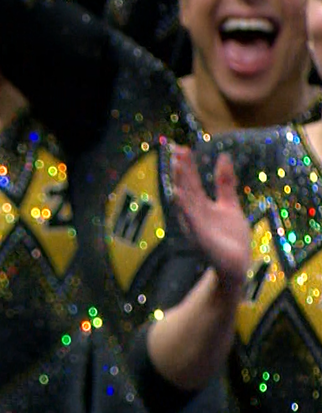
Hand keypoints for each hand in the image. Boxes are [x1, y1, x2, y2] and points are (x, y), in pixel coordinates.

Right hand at [170, 145, 251, 294]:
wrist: (236, 264)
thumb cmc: (230, 237)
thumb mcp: (229, 204)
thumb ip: (224, 183)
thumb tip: (223, 156)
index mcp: (201, 206)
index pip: (192, 182)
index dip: (188, 166)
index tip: (182, 148)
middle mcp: (195, 215)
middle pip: (187, 188)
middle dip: (182, 171)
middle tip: (177, 151)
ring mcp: (197, 227)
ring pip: (187, 202)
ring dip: (181, 185)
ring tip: (176, 168)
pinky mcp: (201, 239)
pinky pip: (192, 222)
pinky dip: (185, 210)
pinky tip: (179, 198)